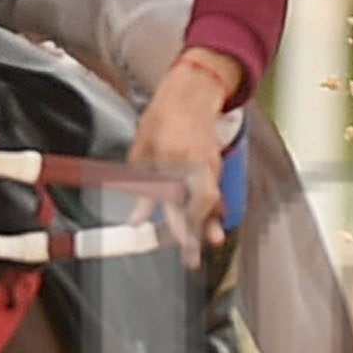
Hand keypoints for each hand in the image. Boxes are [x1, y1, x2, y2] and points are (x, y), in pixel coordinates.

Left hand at [132, 45, 243, 262]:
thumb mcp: (142, 150)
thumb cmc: (163, 118)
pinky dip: (210, 213)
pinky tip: (208, 228)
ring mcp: (210, 166)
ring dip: (209, 226)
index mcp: (172, 156)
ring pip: (212, 202)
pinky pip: (213, 195)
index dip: (175, 221)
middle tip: (193, 257)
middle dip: (198, 231)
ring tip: (208, 245)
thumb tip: (136, 218)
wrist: (191, 95)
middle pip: (203, 204)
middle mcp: (195, 163)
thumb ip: (140, 187)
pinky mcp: (216, 169)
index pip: (175, 197)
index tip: (173, 240)